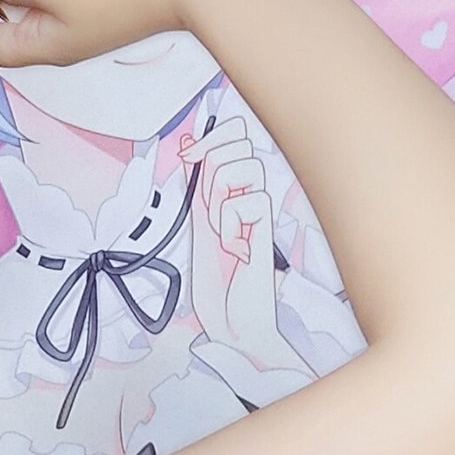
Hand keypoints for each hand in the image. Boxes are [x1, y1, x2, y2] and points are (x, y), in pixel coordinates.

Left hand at [182, 117, 295, 376]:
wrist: (231, 321)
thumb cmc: (219, 281)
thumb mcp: (197, 222)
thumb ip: (196, 184)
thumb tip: (186, 142)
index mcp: (234, 188)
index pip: (236, 133)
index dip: (211, 135)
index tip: (188, 157)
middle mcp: (250, 193)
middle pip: (237, 141)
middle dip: (210, 169)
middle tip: (207, 207)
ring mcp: (261, 210)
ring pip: (243, 165)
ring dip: (219, 197)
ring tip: (220, 228)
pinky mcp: (268, 229)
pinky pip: (247, 201)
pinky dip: (230, 225)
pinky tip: (235, 248)